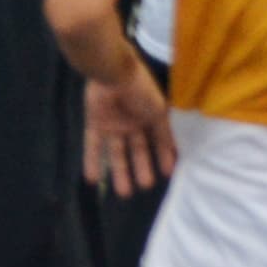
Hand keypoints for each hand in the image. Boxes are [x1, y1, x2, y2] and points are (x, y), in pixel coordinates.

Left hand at [82, 66, 176, 193]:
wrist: (113, 72)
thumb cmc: (140, 90)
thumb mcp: (159, 112)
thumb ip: (165, 134)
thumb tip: (175, 155)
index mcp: (148, 116)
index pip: (157, 142)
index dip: (162, 157)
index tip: (167, 174)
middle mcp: (131, 123)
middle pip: (137, 151)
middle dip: (141, 169)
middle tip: (145, 187)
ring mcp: (112, 124)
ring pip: (116, 153)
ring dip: (119, 172)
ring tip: (124, 193)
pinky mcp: (95, 123)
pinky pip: (92, 145)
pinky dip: (92, 161)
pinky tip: (92, 180)